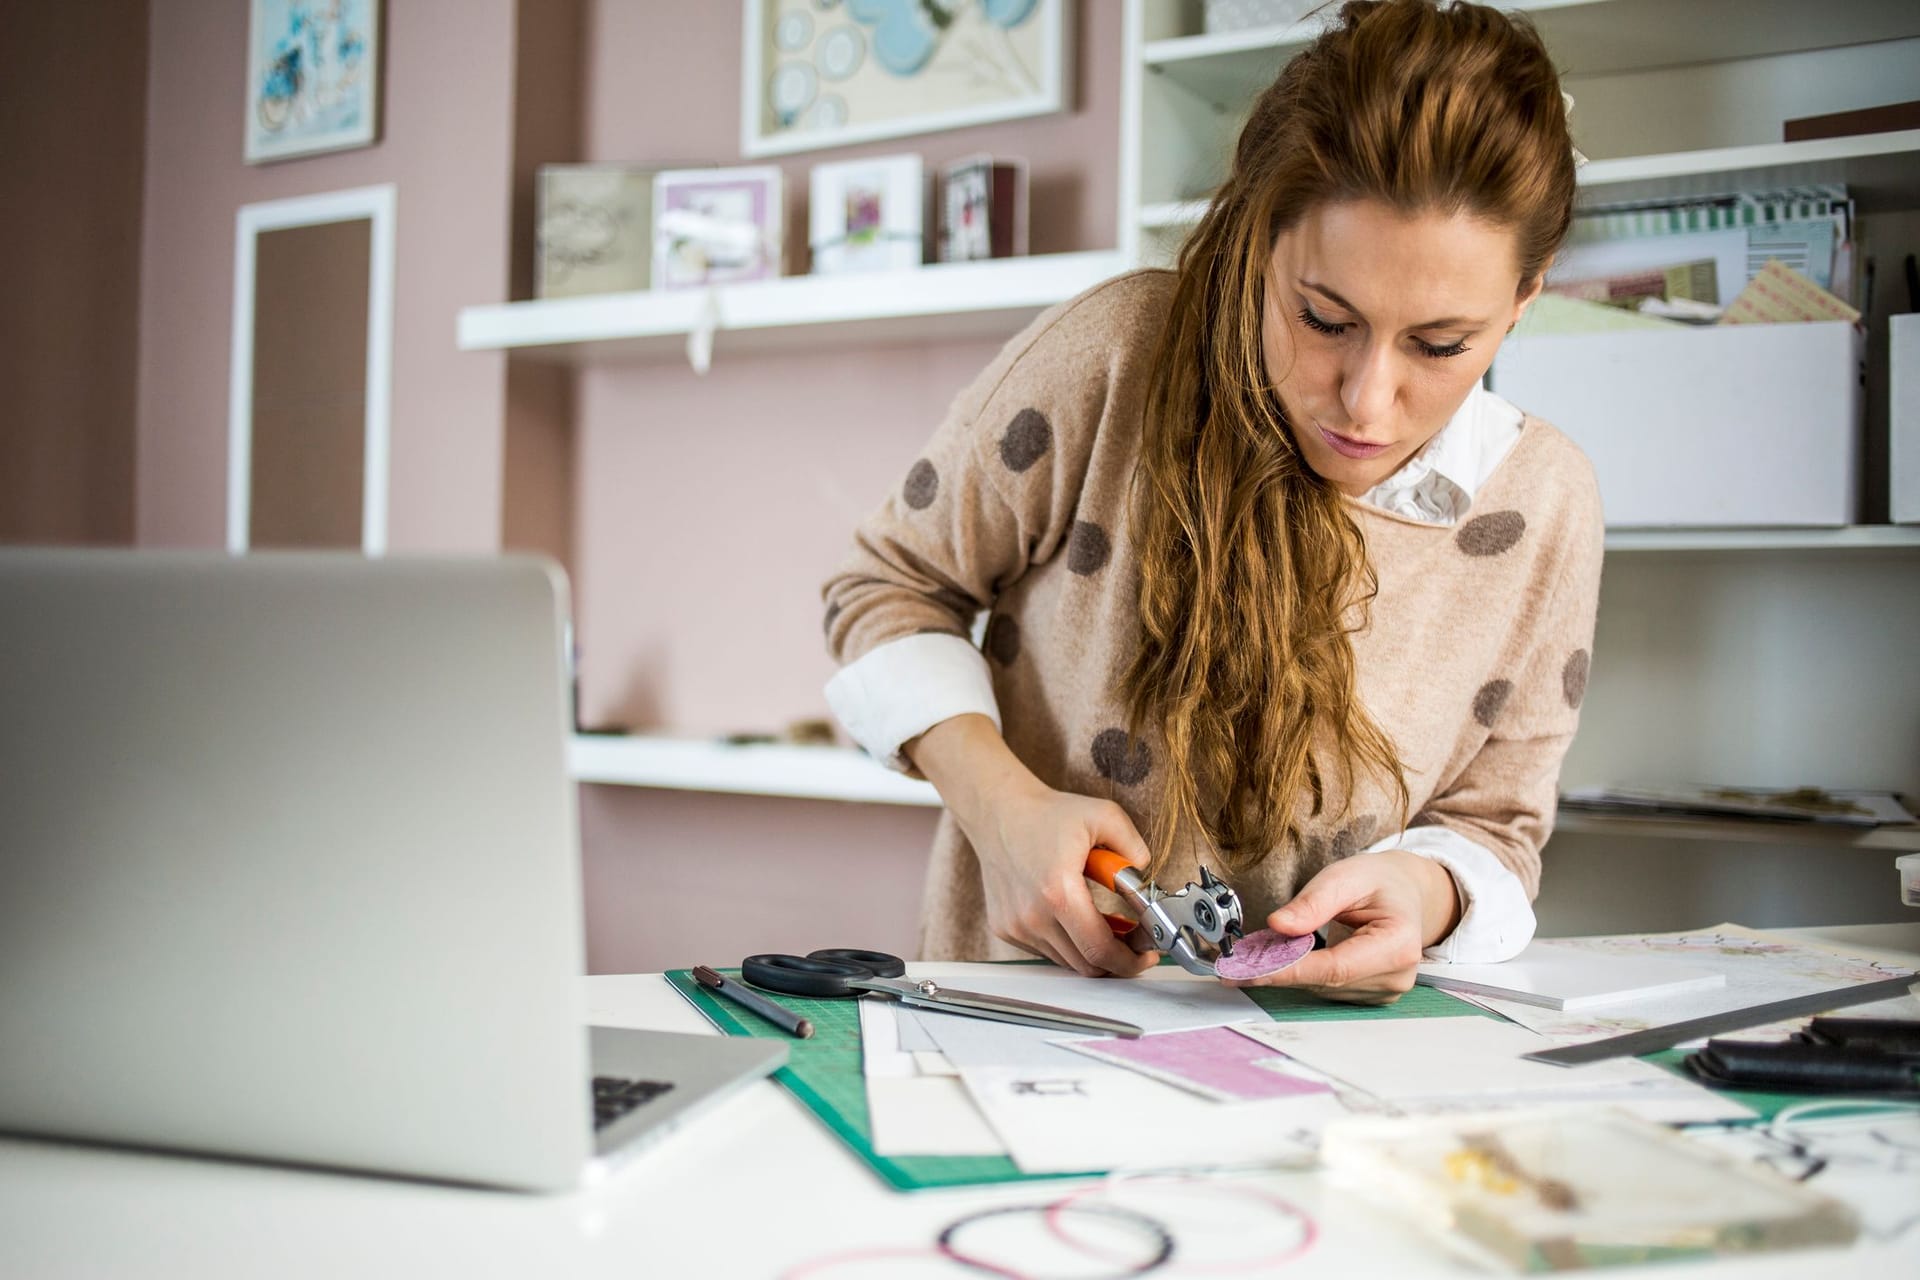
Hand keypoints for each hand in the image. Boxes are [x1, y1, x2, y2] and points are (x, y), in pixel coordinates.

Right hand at [965, 776, 1160, 977]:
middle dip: (1118, 959)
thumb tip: (1145, 882)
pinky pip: (1047, 950)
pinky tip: (1077, 918)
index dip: (1130, 960)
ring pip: (1067, 960)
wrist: (998, 812)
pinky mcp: (1005, 928)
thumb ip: (1135, 848)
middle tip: (1134, 941)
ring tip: (1107, 924)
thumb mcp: (1104, 816)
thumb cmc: (1047, 814)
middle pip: (1086, 964)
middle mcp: (1032, 917)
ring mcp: (1016, 926)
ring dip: (1092, 950)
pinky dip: (1068, 943)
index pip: (1099, 950)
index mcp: (1058, 892)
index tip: (1147, 953)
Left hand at [1225, 850, 1459, 1003]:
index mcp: (1398, 944)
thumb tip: (1278, 925)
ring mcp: (1386, 991)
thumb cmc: (1378, 883)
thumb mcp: (1346, 876)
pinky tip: (1291, 956)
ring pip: (1322, 988)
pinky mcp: (1372, 995)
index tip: (1249, 970)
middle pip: (1325, 982)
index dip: (1289, 971)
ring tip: (1267, 948)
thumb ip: (1313, 902)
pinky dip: (1304, 974)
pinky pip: (1328, 989)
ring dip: (1290, 971)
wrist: (1404, 893)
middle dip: (1280, 969)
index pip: (1335, 968)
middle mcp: (1396, 976)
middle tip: (1240, 957)